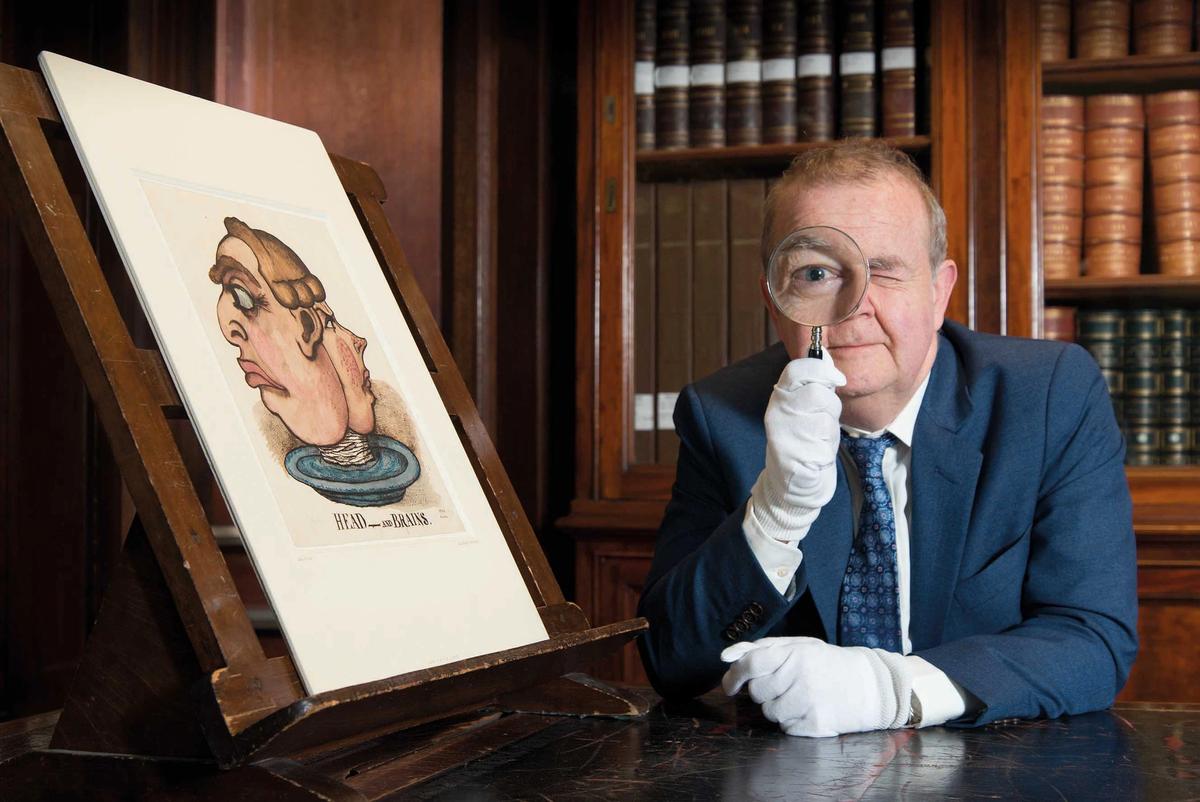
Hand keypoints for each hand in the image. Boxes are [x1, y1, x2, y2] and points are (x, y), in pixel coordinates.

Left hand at [720, 637, 912, 736]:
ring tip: (800, 696)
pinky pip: (785, 728)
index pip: (751, 664)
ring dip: (777, 706)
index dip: (735, 675)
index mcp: (795, 653)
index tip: (731, 685)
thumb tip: (725, 656)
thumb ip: (760, 648)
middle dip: (763, 691)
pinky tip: (809, 709)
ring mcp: (809, 703)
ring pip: (769, 712)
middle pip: (757, 692)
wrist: (871, 686)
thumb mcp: (798, 646)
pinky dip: (792, 721)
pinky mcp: (816, 725)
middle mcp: (800, 677)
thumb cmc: (828, 664)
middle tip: (784, 684)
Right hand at [747, 352, 845, 541]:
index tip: (837, 379)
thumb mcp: (804, 409)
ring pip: (825, 418)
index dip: (822, 369)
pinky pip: (827, 443)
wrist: (792, 485)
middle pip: (817, 393)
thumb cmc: (804, 442)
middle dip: (830, 405)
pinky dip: (828, 449)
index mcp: (780, 398)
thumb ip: (812, 385)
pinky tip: (817, 455)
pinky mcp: (795, 456)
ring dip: (830, 429)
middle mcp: (777, 413)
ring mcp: (785, 435)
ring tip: (819, 439)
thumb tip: (825, 357)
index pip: (797, 369)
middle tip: (823, 419)